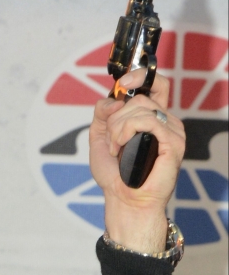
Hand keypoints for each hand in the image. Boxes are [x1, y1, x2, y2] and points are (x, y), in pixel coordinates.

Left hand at [88, 68, 184, 253]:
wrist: (123, 198)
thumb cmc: (114, 173)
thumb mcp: (100, 136)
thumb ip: (103, 113)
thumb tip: (114, 98)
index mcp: (151, 117)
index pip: (156, 84)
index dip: (140, 76)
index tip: (122, 84)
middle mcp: (165, 120)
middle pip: (139, 98)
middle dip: (115, 118)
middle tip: (111, 140)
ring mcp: (172, 130)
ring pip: (140, 109)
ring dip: (118, 128)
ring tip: (116, 148)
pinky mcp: (174, 142)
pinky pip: (146, 121)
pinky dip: (126, 132)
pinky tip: (121, 148)